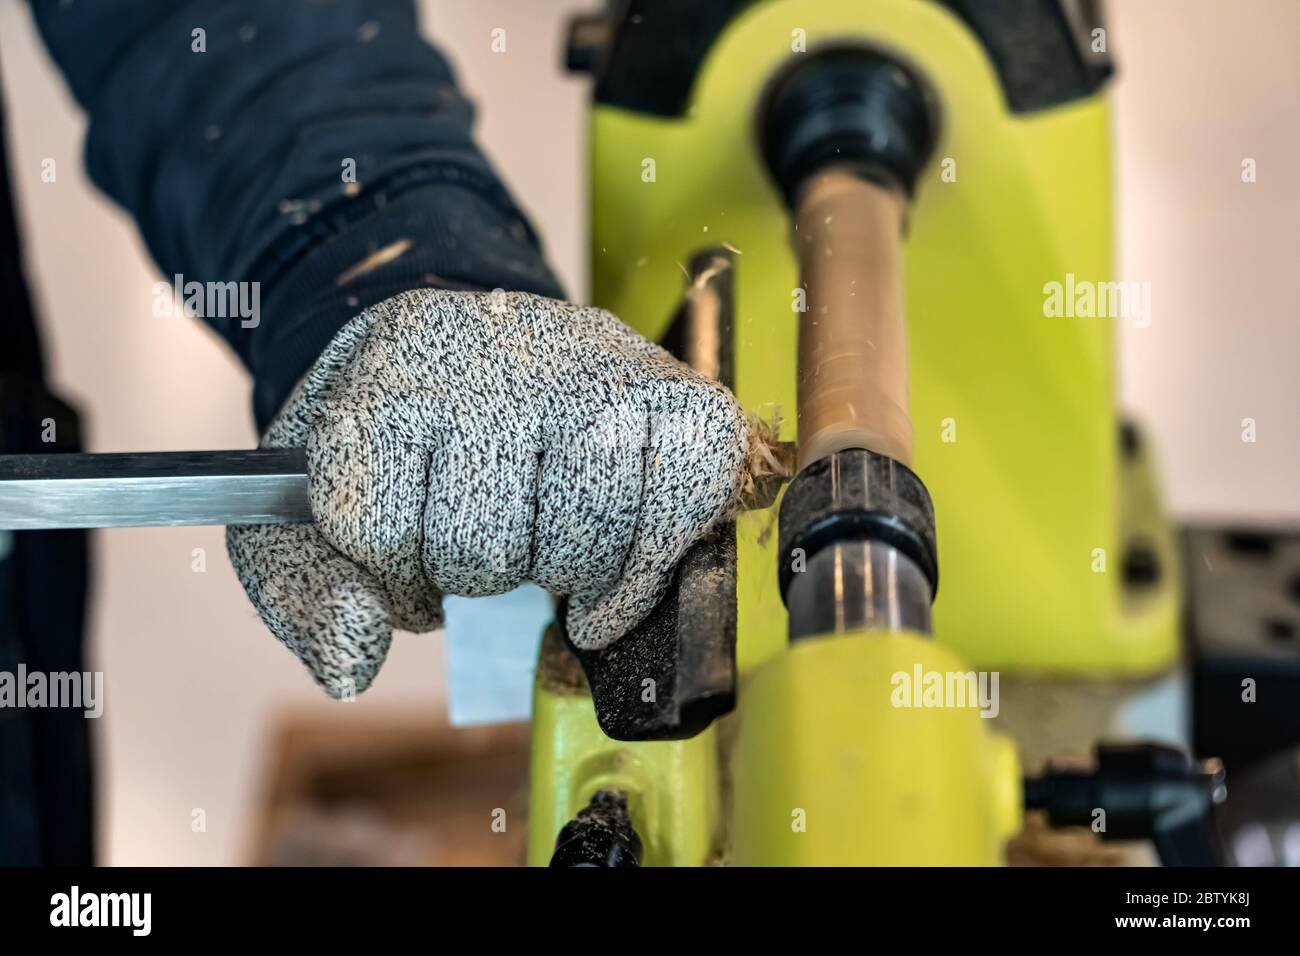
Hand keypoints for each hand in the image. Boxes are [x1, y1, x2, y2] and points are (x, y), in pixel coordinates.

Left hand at [227, 289, 749, 696]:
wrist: (485, 356)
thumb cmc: (405, 446)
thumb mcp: (317, 505)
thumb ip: (307, 591)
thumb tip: (353, 661)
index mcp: (387, 363)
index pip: (369, 521)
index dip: (389, 563)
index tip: (407, 536)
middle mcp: (495, 347)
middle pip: (481, 544)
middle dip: (480, 572)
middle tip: (490, 533)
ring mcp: (596, 362)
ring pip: (584, 537)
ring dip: (564, 573)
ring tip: (549, 537)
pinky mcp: (677, 387)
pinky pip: (688, 495)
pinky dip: (653, 566)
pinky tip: (620, 572)